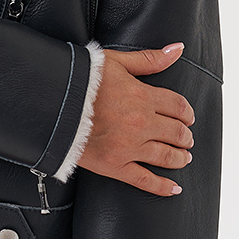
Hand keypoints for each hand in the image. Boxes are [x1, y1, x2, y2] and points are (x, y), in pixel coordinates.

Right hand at [77, 44, 194, 196]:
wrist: (51, 103)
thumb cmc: (80, 79)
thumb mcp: (116, 62)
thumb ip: (149, 59)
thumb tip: (177, 49)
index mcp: (143, 97)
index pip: (178, 106)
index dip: (186, 112)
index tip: (188, 116)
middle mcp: (141, 124)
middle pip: (176, 132)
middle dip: (185, 136)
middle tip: (187, 138)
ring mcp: (129, 147)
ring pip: (166, 156)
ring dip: (180, 158)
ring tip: (184, 158)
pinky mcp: (115, 166)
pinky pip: (145, 180)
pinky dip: (162, 187)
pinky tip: (174, 189)